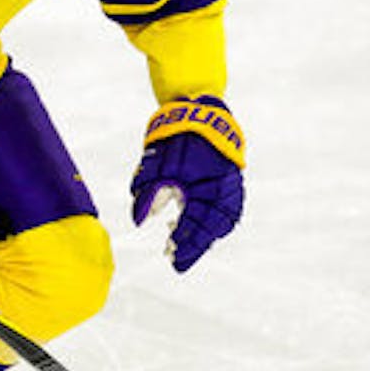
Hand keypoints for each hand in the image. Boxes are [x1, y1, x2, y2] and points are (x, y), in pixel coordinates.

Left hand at [130, 97, 244, 272]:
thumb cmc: (178, 137)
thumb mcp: (158, 164)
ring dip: (202, 234)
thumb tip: (139, 221)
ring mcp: (230, 186)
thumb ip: (148, 193)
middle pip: (210, 230)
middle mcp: (224, 192)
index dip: (184, 245)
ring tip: (182, 244)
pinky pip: (224, 208)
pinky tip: (195, 223)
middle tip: (176, 260)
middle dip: (192, 246)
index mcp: (209, 190)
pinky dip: (211, 220)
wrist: (200, 110)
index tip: (171, 258)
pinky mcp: (229, 180)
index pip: (196, 227)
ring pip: (219, 221)